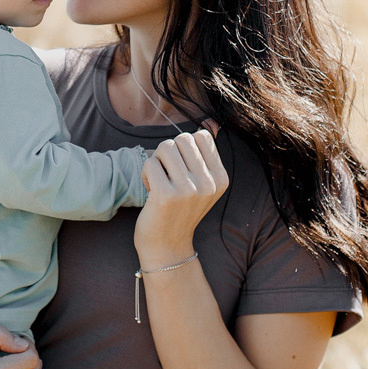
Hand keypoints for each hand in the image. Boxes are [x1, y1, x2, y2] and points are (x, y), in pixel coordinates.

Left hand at [134, 128, 228, 267]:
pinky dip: (146, 174)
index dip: (185, 148)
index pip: (202, 136)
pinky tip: (151, 191)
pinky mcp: (167, 195)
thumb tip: (210, 122)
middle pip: (182, 138)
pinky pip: (150, 162)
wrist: (166, 246)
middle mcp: (209, 183)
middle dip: (169, 153)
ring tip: (160, 182)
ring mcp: (189, 190)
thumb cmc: (179, 209)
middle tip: (167, 175)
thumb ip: (204, 154)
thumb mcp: (201, 183)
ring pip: (165, 147)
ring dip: (156, 162)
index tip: (182, 170)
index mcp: (221, 178)